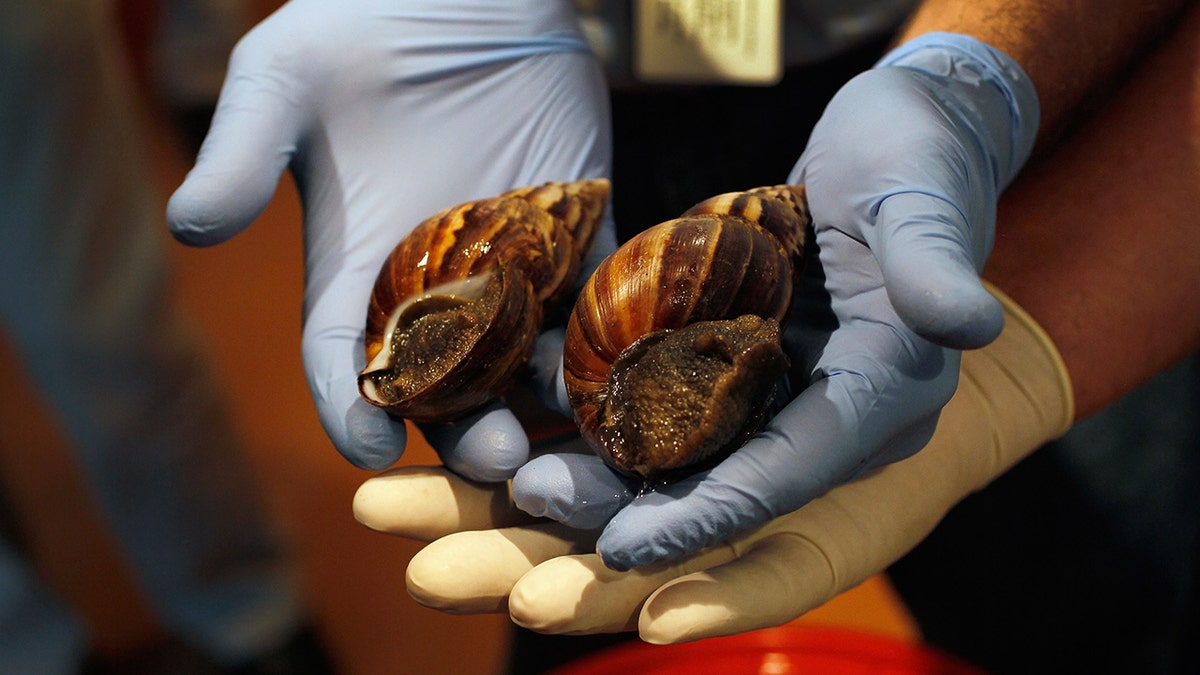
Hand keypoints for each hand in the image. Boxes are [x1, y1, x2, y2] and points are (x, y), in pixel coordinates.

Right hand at [166, 0, 612, 474]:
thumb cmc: (353, 30)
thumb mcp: (282, 81)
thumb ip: (241, 151)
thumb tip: (187, 226)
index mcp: (358, 274)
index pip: (347, 361)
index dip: (353, 408)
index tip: (368, 447)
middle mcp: (437, 290)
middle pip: (450, 384)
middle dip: (470, 427)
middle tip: (495, 457)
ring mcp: (513, 270)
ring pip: (530, 357)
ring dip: (547, 400)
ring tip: (568, 435)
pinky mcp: (578, 233)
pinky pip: (601, 293)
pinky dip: (612, 329)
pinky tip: (628, 366)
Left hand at [508, 32, 1041, 568]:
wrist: (908, 131)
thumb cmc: (916, 154)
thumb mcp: (922, 197)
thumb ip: (935, 264)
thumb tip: (970, 324)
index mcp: (887, 391)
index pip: (790, 473)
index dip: (709, 513)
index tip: (625, 547)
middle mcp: (840, 413)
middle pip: (730, 481)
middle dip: (638, 505)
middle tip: (539, 505)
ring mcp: (797, 392)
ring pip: (699, 453)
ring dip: (616, 470)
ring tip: (528, 478)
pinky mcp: (761, 362)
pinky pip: (689, 404)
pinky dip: (626, 414)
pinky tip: (553, 413)